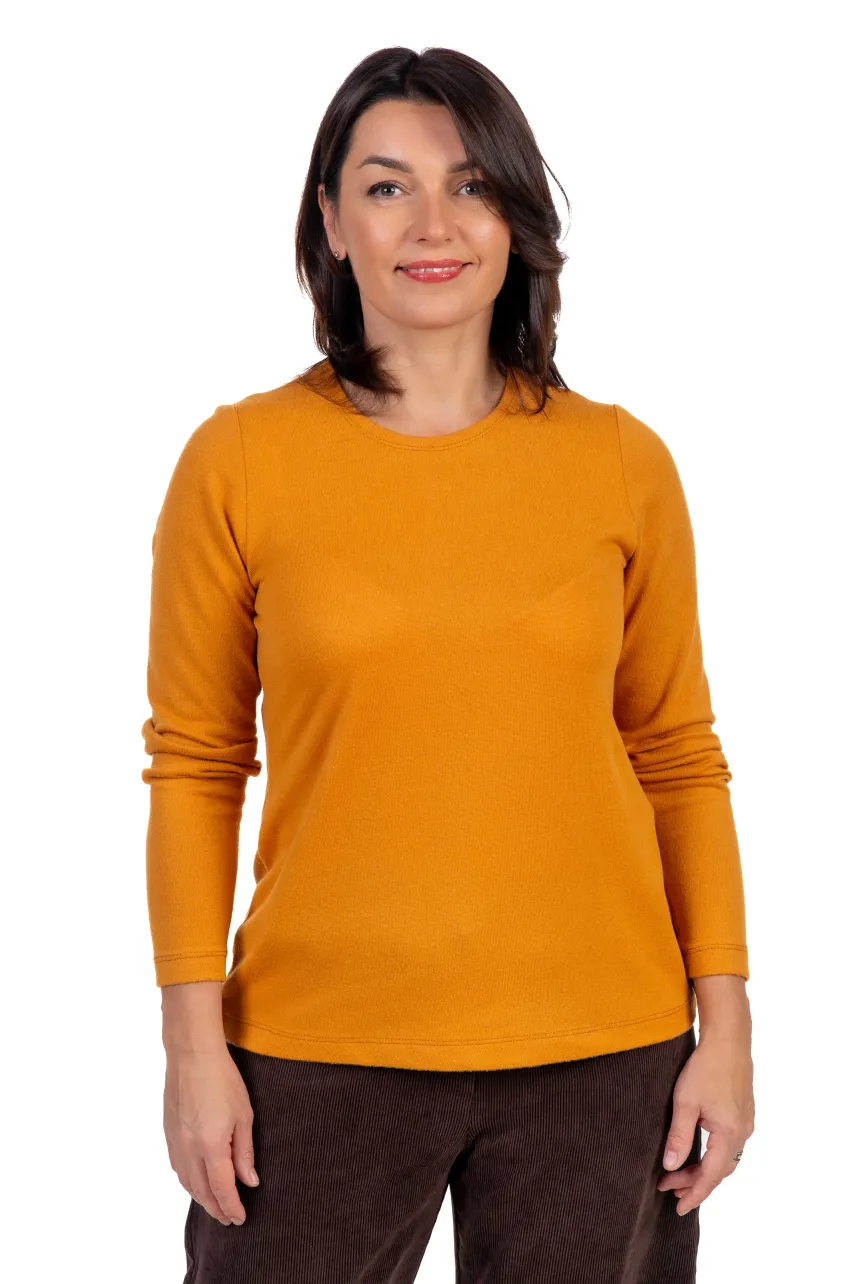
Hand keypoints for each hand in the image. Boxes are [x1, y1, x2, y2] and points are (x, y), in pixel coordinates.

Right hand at [163, 1044, 259, 1225]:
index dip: (232, 1207)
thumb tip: (249, 1181)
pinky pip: (178, 1167)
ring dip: (201, 1198)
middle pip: (202, 1191)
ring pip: (187, 1183)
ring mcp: (176, 1143)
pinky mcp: (169, 1133)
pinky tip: (196, 1182)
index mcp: (211, 1146)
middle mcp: (189, 1150)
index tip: (240, 1218)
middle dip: (217, 1208)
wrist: (192, 1055)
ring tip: (214, 1205)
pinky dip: (188, 1181)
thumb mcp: (244, 1115)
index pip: (222, 1189)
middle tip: (229, 1218)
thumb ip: (244, 1152)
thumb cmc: (223, 1080)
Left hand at [656, 1028, 754, 1214]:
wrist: (729, 1039)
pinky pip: (729, 1145)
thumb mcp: (686, 1102)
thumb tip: (670, 1165)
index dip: (694, 1194)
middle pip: (720, 1171)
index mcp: (729, 1134)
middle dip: (694, 1183)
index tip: (678, 1208)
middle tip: (668, 1188)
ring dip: (703, 1169)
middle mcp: (743, 1133)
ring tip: (678, 1174)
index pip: (711, 1176)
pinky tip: (698, 1154)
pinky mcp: (744, 1113)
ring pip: (726, 1159)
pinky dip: (712, 1156)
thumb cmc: (705, 1067)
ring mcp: (746, 1123)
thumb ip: (679, 1136)